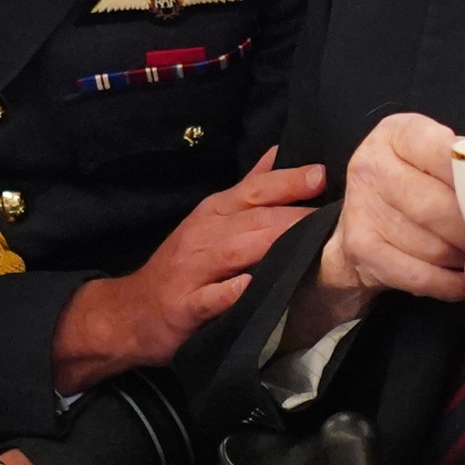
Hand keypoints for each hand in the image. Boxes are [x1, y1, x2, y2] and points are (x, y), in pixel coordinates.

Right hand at [53, 146, 325, 389]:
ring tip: (309, 246)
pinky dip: (232, 291)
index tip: (322, 175)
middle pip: (253, 220)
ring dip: (271, 246)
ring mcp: (193, 271)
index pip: (254, 189)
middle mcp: (204, 235)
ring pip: (235, 252)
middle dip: (293, 216)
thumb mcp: (211, 220)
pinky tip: (253, 287)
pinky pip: (212, 298)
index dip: (288, 182)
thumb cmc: (182, 266)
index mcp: (214, 212)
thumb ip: (249, 188)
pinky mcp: (185, 307)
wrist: (129, 312)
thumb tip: (280, 152)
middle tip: (335, 216)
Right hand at [307, 112, 464, 320]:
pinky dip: (448, 283)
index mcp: (397, 133)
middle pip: (437, 207)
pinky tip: (464, 280)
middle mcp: (372, 166)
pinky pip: (417, 275)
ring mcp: (361, 208)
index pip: (441, 151)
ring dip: (464, 259)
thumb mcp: (434, 153)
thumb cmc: (415, 180)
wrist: (360, 218)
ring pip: (431, 246)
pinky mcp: (360, 247)